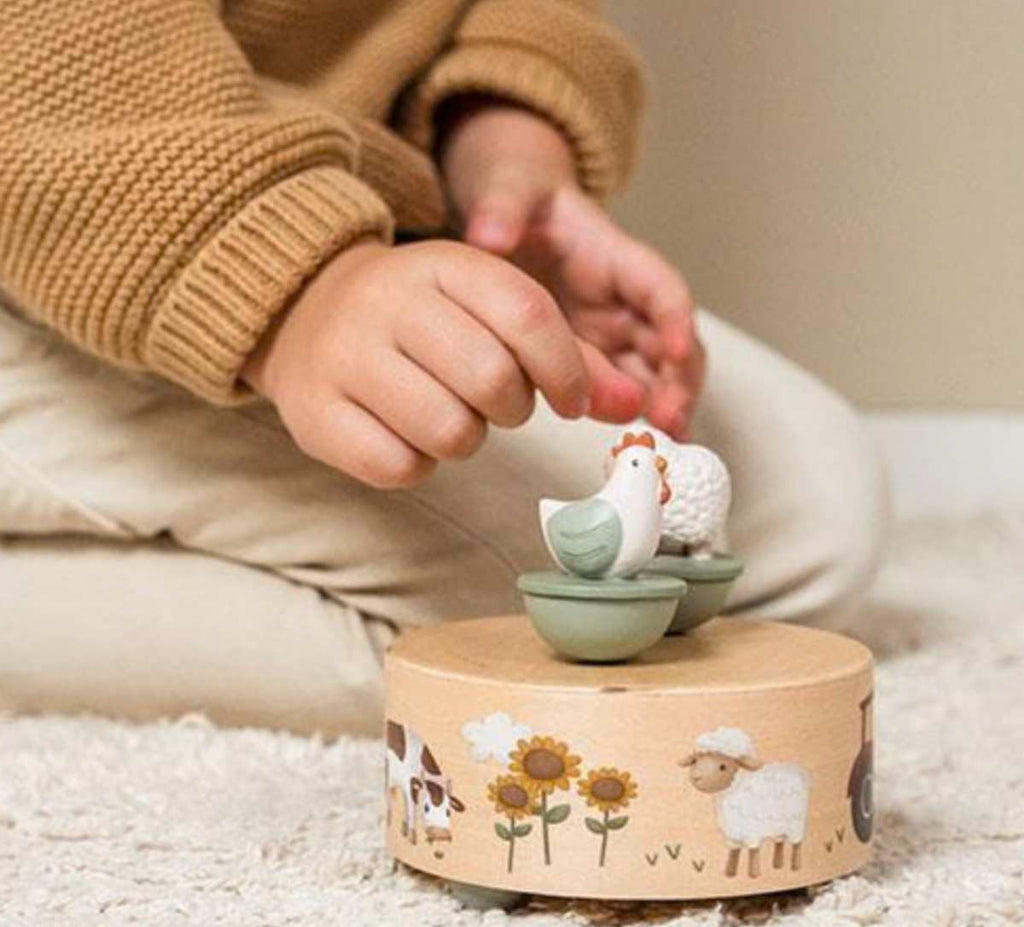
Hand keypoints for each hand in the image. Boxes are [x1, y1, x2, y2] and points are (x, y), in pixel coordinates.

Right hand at [242, 239, 644, 487]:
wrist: (304, 310)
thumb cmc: (422, 319)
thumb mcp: (486, 308)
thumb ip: (565, 353)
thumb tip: (631, 403)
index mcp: (441, 265)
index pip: (528, 315)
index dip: (566, 370)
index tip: (572, 400)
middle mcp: (387, 303)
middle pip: (492, 381)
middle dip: (513, 408)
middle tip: (498, 403)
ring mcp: (343, 358)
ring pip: (449, 432)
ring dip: (467, 438)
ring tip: (447, 413)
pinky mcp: (315, 415)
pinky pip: (400, 467)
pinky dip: (418, 463)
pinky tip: (404, 433)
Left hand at [441, 100, 703, 439]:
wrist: (507, 212)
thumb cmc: (520, 198)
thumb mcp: (510, 190)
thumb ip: (503, 208)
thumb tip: (490, 233)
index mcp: (613, 257)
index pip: (659, 287)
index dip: (673, 318)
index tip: (676, 348)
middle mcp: (622, 300)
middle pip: (670, 340)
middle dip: (678, 379)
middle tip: (669, 417)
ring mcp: (610, 332)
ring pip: (652, 372)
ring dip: (663, 404)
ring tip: (661, 441)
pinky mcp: (591, 355)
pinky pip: (620, 388)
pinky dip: (631, 414)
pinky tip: (638, 446)